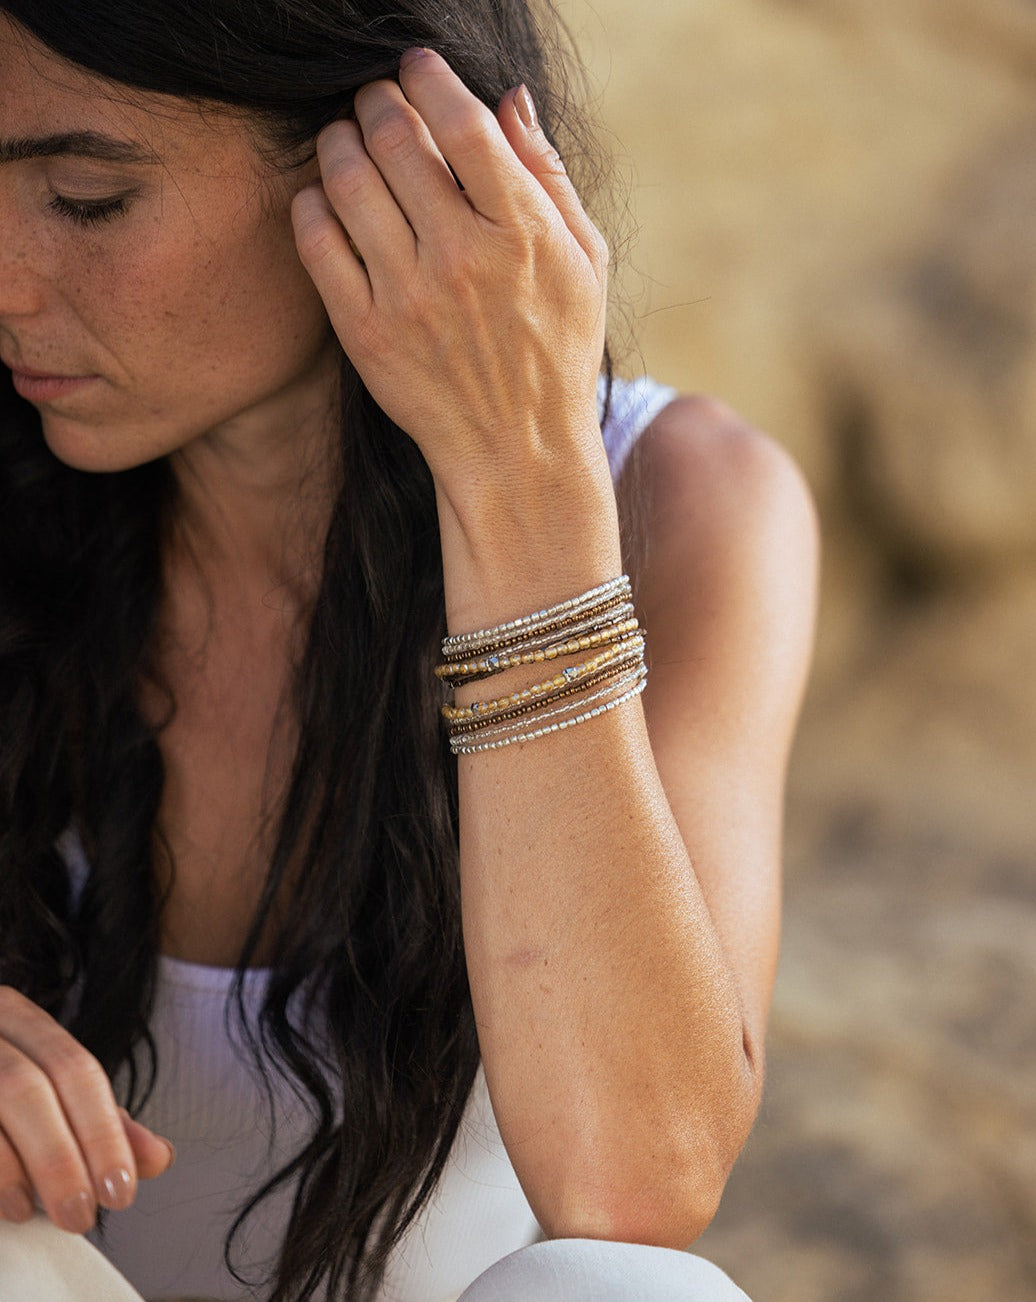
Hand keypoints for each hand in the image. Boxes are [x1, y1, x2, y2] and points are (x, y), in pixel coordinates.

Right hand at [0, 986, 173, 1232]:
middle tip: (81, 1215)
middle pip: (26, 1087)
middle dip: (61, 1157)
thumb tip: (157, 1156)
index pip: (76, 1068)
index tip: (122, 1188)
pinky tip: (0, 1204)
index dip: (104, 1131)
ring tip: (34, 1212)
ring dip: (16, 1169)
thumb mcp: (47, 1090)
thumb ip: (99, 1121)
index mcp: (18, 1015)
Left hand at [291, 48, 609, 511]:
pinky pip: (316, 241)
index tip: (416, 66)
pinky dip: (311, 202)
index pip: (463, 123)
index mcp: (523, 234)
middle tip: (375, 99)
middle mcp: (462, 259)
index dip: (429, 77)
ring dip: (338, 140)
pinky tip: (325, 199)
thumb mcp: (584, 263)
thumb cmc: (557, 351)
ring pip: (347, 179)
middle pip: (395, 138)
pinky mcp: (365, 333)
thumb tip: (509, 97)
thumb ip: (548, 177)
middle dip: (377, 99)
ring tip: (347, 139)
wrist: (516, 452)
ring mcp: (408, 297)